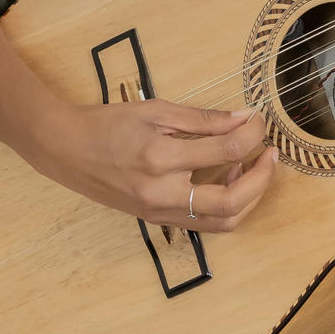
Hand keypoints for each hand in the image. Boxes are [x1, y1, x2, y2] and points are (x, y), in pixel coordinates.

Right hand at [28, 98, 277, 231]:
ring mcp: (160, 212)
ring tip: (250, 166)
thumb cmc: (107, 124)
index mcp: (161, 158)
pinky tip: (225, 178)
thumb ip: (202, 119)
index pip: (226, 150)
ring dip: (248, 197)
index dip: (252, 134)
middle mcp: (162, 193)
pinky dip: (225, 205)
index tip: (259, 121)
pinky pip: (204, 222)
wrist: (64, 150)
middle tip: (270, 153)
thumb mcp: (156, 111)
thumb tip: (243, 119)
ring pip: (222, 221)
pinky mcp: (157, 219)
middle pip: (232, 203)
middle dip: (262, 179)